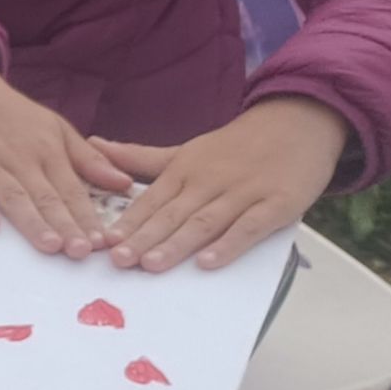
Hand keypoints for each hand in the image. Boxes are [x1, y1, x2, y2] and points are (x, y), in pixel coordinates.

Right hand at [0, 46, 128, 256]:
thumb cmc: (9, 112)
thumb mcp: (55, 127)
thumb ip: (88, 158)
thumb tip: (125, 183)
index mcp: (47, 150)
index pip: (71, 190)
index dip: (86, 217)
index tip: (102, 243)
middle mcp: (18, 158)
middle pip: (45, 197)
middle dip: (65, 225)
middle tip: (81, 252)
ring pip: (11, 195)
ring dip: (31, 221)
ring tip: (49, 245)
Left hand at [94, 98, 347, 272]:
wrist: (297, 124)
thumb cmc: (235, 147)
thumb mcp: (185, 151)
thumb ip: (140, 158)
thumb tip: (93, 145)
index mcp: (184, 170)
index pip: (150, 200)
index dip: (128, 222)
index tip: (104, 242)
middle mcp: (209, 181)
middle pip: (172, 214)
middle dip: (143, 238)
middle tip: (118, 260)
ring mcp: (243, 193)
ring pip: (205, 221)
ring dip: (177, 244)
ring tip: (152, 265)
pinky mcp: (277, 204)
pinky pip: (250, 228)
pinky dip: (229, 245)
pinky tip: (208, 263)